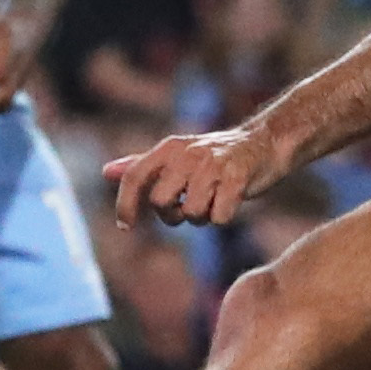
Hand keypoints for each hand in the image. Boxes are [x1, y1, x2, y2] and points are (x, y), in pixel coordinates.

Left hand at [105, 120, 288, 229]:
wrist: (265, 142)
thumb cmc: (216, 155)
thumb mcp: (176, 155)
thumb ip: (143, 165)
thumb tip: (106, 171)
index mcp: (169, 148)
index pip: (136, 176)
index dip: (125, 204)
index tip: (125, 226)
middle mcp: (188, 154)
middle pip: (161, 202)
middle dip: (172, 216)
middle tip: (187, 209)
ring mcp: (214, 165)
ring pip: (192, 214)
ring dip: (202, 218)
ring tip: (213, 202)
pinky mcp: (238, 177)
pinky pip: (219, 217)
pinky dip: (223, 217)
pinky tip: (230, 202)